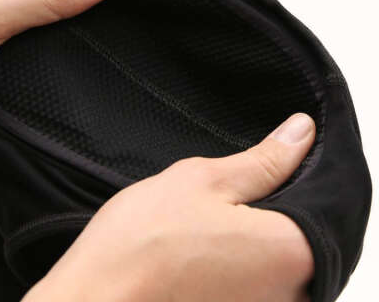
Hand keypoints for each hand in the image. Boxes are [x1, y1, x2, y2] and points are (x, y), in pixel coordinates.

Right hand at [24, 113, 315, 301]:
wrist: (96, 296)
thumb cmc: (144, 240)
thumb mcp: (205, 180)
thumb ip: (265, 160)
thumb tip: (301, 132)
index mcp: (293, 252)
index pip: (320, 196)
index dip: (290, 171)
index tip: (256, 165)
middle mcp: (292, 294)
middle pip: (298, 226)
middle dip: (265, 202)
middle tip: (216, 193)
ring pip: (273, 251)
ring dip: (247, 228)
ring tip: (200, 221)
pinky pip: (253, 276)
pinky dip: (234, 254)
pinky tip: (196, 244)